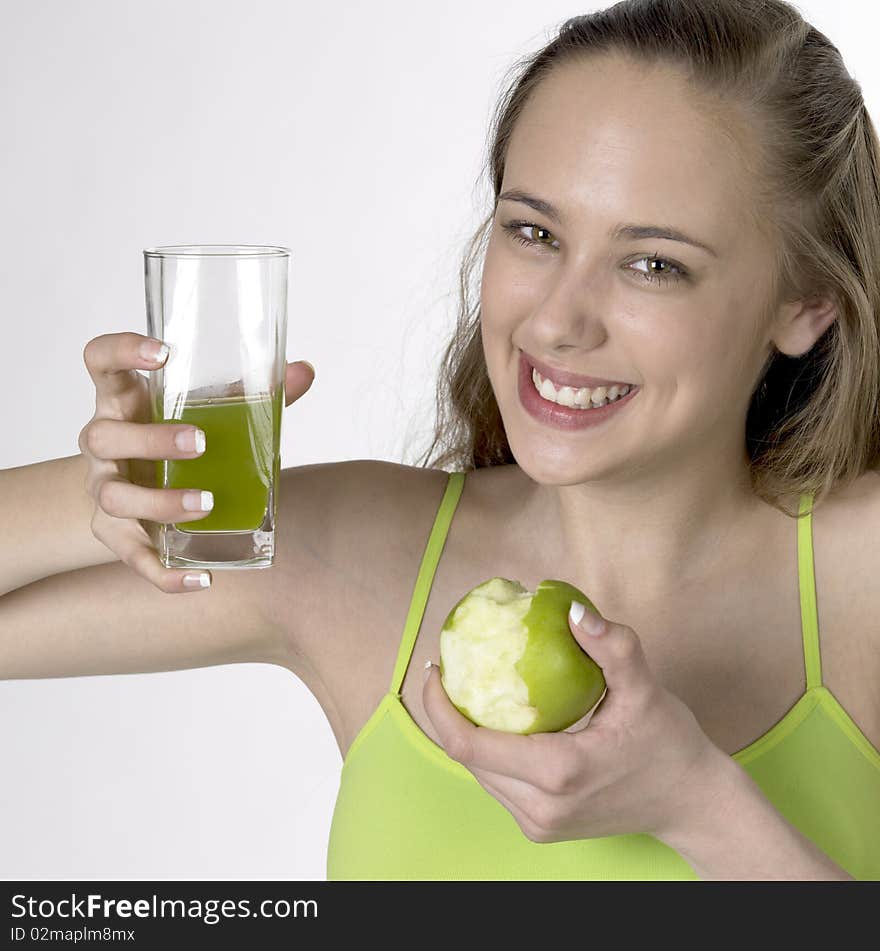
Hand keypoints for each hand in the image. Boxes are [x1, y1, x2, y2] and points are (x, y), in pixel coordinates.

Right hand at [78, 331, 314, 592]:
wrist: (134, 489)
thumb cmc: (172, 437)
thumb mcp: (205, 410)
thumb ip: (250, 393)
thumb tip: (305, 371)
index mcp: (122, 399)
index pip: (100, 361)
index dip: (122, 351)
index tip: (163, 352)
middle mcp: (103, 443)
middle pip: (104, 437)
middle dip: (150, 440)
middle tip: (200, 443)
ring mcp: (104, 489)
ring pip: (114, 497)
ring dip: (159, 502)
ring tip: (207, 503)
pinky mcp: (114, 534)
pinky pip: (132, 557)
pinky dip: (165, 574)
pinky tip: (202, 579)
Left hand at [422, 599, 722, 844]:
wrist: (693, 805)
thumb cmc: (670, 746)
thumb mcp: (645, 690)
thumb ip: (612, 647)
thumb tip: (573, 610)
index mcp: (557, 773)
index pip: (469, 744)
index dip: (439, 707)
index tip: (435, 668)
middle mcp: (540, 807)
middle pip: (467, 759)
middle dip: (448, 713)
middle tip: (448, 669)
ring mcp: (540, 824)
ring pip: (480, 774)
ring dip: (467, 732)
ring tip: (463, 688)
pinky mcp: (542, 828)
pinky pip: (499, 785)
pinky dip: (489, 751)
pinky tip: (494, 718)